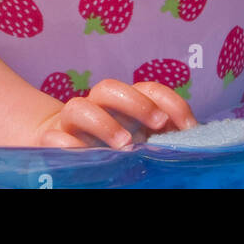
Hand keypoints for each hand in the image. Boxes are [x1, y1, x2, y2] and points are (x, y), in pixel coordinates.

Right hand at [35, 78, 197, 149]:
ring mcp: (71, 122)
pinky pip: (54, 137)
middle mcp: (96, 105)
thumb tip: (192, 140)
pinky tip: (85, 155)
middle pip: (110, 88)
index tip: (189, 127)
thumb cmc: (110, 143)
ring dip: (103, 123)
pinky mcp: (51, 140)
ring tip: (124, 145)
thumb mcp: (139, 137)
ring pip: (79, 107)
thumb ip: (159, 135)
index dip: (171, 102)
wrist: (59, 145)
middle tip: (158, 124)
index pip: (148, 89)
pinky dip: (68, 144)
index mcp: (123, 102)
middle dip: (136, 103)